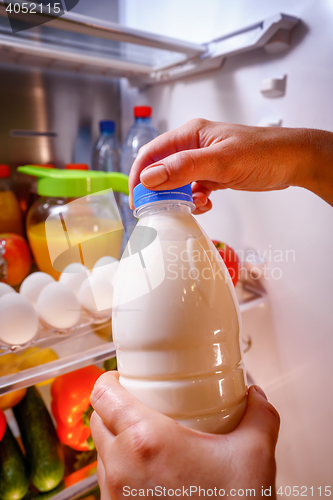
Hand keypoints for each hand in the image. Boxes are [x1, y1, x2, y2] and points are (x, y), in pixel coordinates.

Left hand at [90, 372, 279, 499]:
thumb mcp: (255, 455)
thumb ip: (260, 415)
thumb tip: (256, 395)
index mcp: (145, 440)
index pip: (102, 393)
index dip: (110, 378)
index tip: (124, 376)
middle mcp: (121, 466)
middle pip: (98, 419)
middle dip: (114, 406)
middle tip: (141, 402)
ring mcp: (116, 495)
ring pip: (101, 451)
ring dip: (116, 438)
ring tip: (146, 436)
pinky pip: (108, 480)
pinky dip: (120, 467)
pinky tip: (148, 469)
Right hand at [129, 119, 332, 210]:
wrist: (293, 161)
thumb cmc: (263, 152)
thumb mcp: (221, 161)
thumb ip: (184, 168)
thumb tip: (150, 177)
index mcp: (191, 134)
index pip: (152, 153)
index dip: (140, 175)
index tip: (136, 199)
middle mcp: (194, 146)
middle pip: (162, 169)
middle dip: (158, 190)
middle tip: (159, 209)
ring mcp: (204, 161)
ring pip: (177, 182)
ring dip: (179, 198)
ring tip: (192, 205)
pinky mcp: (213, 175)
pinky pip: (193, 190)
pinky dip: (195, 200)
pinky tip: (206, 203)